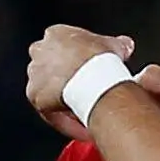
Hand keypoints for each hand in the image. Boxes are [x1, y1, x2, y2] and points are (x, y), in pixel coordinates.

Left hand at [28, 23, 133, 139]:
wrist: (93, 77)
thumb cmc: (100, 59)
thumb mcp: (115, 45)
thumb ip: (118, 44)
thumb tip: (125, 45)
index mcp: (55, 35)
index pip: (63, 48)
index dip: (78, 62)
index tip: (88, 71)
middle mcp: (40, 52)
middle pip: (50, 68)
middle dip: (66, 80)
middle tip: (84, 91)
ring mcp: (35, 75)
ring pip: (48, 90)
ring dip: (63, 100)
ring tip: (84, 111)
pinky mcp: (35, 96)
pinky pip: (50, 111)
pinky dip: (64, 120)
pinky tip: (81, 125)